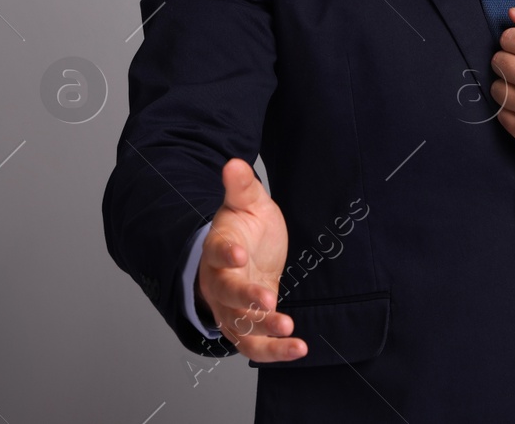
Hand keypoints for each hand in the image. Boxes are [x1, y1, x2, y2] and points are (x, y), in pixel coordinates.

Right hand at [197, 157, 307, 362]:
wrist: (245, 253)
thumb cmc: (246, 227)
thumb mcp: (248, 203)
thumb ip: (241, 187)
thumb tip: (234, 162)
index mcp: (217, 248)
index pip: (216, 251)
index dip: (226, 253)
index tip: (239, 254)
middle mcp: (219, 281)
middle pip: (225, 294)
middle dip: (246, 298)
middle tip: (269, 301)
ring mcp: (230, 307)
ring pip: (239, 325)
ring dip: (262, 330)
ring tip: (288, 329)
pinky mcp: (246, 325)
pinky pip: (254, 344)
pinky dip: (274, 350)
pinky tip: (298, 348)